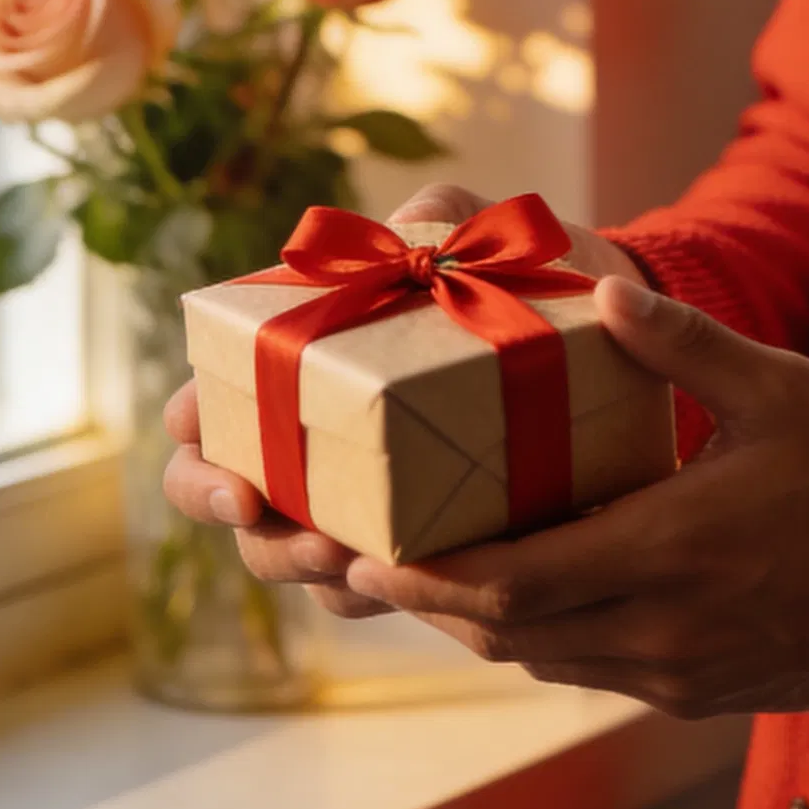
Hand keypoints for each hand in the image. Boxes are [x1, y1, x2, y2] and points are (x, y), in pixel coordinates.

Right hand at [160, 184, 646, 617]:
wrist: (616, 336)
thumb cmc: (526, 276)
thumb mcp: (491, 236)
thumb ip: (445, 217)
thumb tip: (410, 230)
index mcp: (310, 361)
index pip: (216, 401)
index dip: (193, 420)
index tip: (199, 428)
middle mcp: (321, 439)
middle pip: (232, 495)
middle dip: (231, 506)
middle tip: (256, 507)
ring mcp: (366, 498)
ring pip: (299, 556)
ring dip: (303, 565)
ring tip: (340, 556)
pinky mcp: (423, 544)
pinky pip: (376, 588)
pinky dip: (377, 591)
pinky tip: (408, 582)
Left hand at [339, 273, 808, 713]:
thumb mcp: (779, 389)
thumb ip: (685, 345)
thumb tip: (608, 288)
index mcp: (669, 552)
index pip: (514, 585)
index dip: (429, 577)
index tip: (363, 554)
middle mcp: (662, 631)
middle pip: (508, 633)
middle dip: (430, 601)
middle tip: (362, 561)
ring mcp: (680, 674)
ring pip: (545, 661)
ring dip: (483, 622)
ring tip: (427, 571)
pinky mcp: (701, 695)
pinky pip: (593, 673)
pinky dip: (545, 637)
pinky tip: (529, 591)